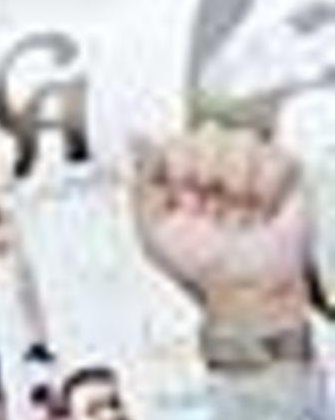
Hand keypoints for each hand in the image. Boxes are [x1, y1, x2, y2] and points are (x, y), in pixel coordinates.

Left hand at [131, 124, 311, 326]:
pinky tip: (258, 209)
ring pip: (242, 139)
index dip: (178, 163)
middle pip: (209, 132)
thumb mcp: (153, 231)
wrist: (244, 287)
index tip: (180, 192)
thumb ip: (141, 185)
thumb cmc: (201, 268)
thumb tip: (136, 142)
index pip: (177, 139)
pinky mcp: (283, 173)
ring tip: (236, 212)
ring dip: (235, 183)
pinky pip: (274, 156)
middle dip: (205, 173)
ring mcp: (249, 170)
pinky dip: (264, 189)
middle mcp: (215, 170)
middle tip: (208, 206)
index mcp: (183, 180)